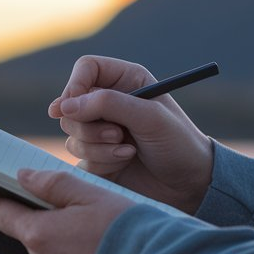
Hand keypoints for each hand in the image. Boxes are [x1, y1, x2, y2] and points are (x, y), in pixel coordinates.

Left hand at [0, 168, 133, 253]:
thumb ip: (53, 184)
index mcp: (41, 233)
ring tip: (97, 232)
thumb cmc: (126, 227)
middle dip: (40, 219)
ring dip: (62, 239)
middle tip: (71, 210)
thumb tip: (22, 176)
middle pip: (28, 233)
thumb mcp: (90, 194)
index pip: (0, 214)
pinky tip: (99, 250)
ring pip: (48, 251)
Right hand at [49, 55, 213, 213]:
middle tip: (117, 134)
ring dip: (97, 146)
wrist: (190, 184)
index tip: (71, 107)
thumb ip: (108, 104)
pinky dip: (100, 162)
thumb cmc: (178, 143)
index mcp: (125, 81)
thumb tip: (63, 106)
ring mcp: (101, 132)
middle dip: (89, 125)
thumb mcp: (149, 117)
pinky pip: (80, 158)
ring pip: (73, 134)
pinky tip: (124, 163)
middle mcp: (110, 103)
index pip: (85, 69)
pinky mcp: (97, 158)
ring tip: (128, 151)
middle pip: (71, 105)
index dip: (75, 85)